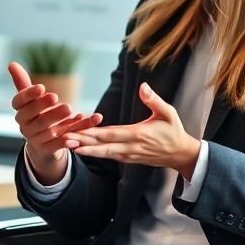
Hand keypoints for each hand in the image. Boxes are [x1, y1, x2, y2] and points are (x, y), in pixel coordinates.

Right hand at [9, 61, 100, 185]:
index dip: (28, 95)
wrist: (43, 143)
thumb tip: (11, 64)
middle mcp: (24, 125)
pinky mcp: (46, 150)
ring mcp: (35, 139)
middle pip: (33, 115)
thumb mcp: (32, 100)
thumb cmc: (38, 114)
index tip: (41, 87)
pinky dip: (65, 141)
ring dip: (59, 119)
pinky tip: (74, 136)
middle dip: (44, 106)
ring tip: (72, 110)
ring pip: (47, 129)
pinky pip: (58, 145)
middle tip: (56, 96)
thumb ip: (23, 82)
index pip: (19, 101)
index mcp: (20, 110)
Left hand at [71, 82, 200, 177]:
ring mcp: (128, 155)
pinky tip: (81, 148)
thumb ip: (154, 100)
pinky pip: (108, 155)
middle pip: (101, 145)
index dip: (91, 133)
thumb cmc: (174, 131)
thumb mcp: (169, 113)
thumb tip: (143, 86)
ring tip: (66, 146)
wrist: (181, 154)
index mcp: (138, 135)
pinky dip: (94, 152)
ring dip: (84, 149)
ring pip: (103, 153)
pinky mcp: (128, 159)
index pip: (110, 134)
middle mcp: (130, 147)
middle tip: (62, 140)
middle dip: (81, 143)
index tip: (76, 131)